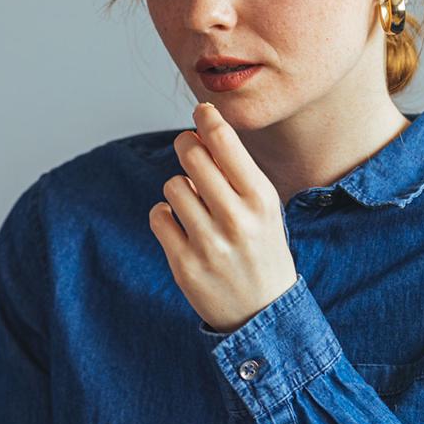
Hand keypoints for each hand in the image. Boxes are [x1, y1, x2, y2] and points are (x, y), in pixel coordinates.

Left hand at [149, 102, 298, 332]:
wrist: (264, 312)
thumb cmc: (262, 249)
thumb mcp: (265, 209)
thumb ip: (236, 174)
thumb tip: (200, 132)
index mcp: (261, 200)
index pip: (225, 142)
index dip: (207, 118)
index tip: (201, 111)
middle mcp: (236, 219)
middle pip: (192, 156)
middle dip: (187, 146)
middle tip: (190, 150)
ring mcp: (209, 244)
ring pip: (172, 186)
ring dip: (179, 189)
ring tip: (195, 205)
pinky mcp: (184, 264)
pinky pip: (158, 216)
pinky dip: (165, 216)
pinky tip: (182, 228)